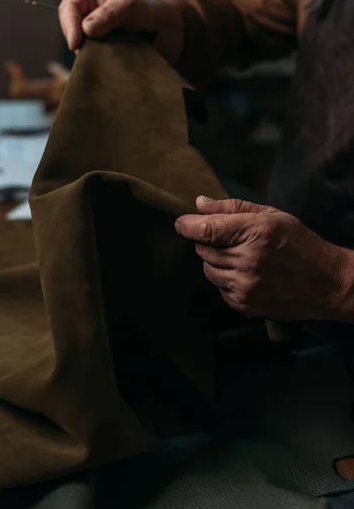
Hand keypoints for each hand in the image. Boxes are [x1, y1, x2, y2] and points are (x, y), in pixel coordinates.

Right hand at [58, 0, 182, 63]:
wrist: (151, 23)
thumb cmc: (140, 8)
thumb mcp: (127, 7)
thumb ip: (108, 15)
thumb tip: (86, 29)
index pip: (69, 7)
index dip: (70, 26)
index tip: (75, 43)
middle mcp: (80, 6)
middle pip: (67, 24)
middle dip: (74, 38)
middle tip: (83, 53)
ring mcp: (83, 23)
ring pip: (74, 38)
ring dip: (83, 47)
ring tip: (94, 55)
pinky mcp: (89, 38)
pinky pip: (83, 47)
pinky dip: (89, 53)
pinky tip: (97, 58)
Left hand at [175, 197, 353, 321]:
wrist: (326, 283)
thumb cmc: (300, 243)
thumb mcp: (272, 215)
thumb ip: (233, 208)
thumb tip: (199, 204)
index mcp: (257, 232)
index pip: (207, 230)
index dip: (188, 226)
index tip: (181, 223)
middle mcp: (249, 260)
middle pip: (203, 250)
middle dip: (207, 242)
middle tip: (227, 239)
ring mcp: (246, 285)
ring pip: (208, 270)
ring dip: (215, 262)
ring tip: (239, 257)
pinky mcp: (245, 304)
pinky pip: (219, 288)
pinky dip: (225, 279)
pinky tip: (246, 274)